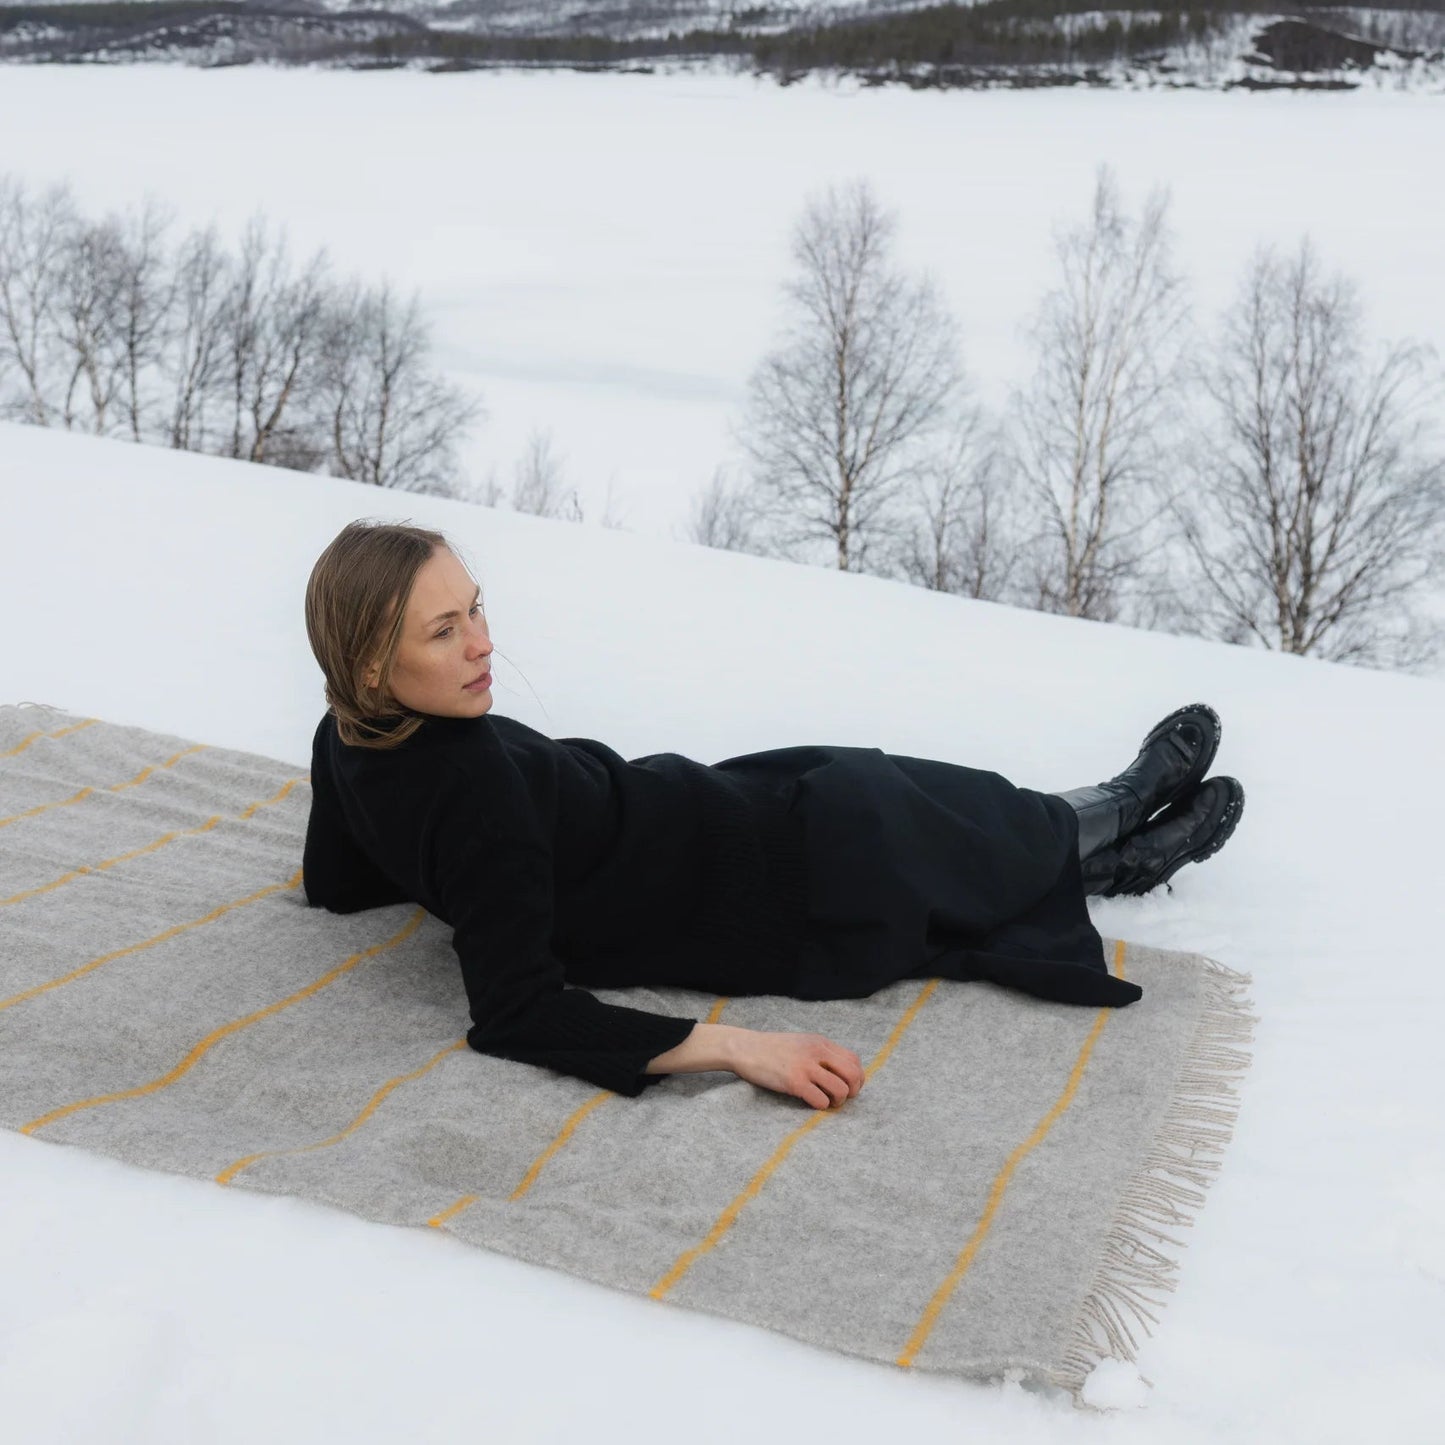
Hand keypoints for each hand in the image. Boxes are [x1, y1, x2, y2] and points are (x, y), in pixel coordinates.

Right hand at [730, 1030, 864, 1109]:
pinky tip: (811, 1102)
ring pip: (840, 1089)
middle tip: (841, 1098)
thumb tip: (840, 1071)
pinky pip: (820, 1100)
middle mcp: (817, 1052)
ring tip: (827, 1101)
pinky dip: (821, 1105)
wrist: (745, 1048)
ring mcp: (806, 1067)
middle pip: (852, 1075)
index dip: (857, 1078)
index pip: (854, 1060)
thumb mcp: (801, 1042)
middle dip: (852, 1091)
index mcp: (820, 1042)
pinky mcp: (794, 1082)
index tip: (849, 1087)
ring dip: (837, 1101)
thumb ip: (820, 1052)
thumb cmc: (772, 1048)